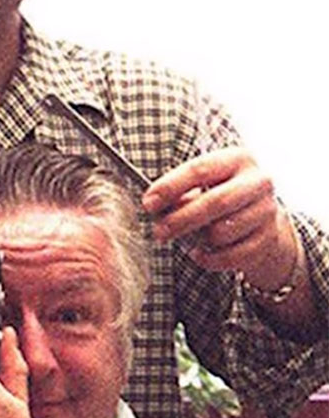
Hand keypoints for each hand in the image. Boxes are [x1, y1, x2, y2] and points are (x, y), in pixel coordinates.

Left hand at [142, 146, 296, 290]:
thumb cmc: (223, 197)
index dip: (171, 187)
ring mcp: (266, 211)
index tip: (149, 203)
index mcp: (238, 159)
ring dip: (198, 240)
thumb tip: (154, 205)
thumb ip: (180, 193)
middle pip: (215, 202)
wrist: (263, 220)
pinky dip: (209, 259)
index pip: (200, 169)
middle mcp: (257, 182)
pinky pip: (231, 256)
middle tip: (159, 231)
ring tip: (190, 238)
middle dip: (181, 219)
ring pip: (222, 232)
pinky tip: (200, 253)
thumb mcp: (204, 186)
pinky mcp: (269, 239)